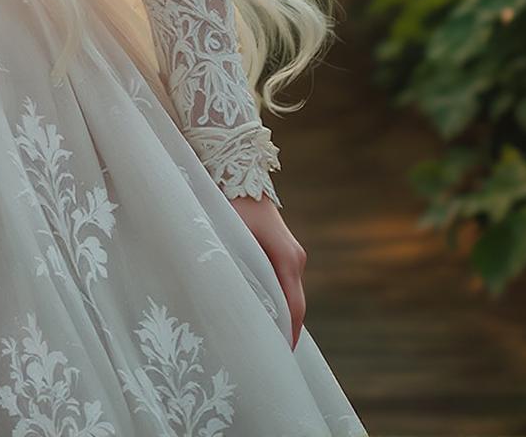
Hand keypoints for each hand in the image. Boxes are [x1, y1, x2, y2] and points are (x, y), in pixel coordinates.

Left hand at [229, 192, 306, 348]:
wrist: (237, 168)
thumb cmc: (230, 201)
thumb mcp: (230, 236)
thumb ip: (236, 268)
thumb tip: (232, 302)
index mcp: (287, 258)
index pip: (293, 307)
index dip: (287, 335)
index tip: (277, 358)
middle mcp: (295, 258)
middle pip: (294, 305)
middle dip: (283, 330)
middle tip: (265, 357)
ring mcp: (292, 253)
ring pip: (289, 295)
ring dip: (279, 316)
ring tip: (261, 341)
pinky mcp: (284, 251)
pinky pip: (283, 283)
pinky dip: (276, 301)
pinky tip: (261, 314)